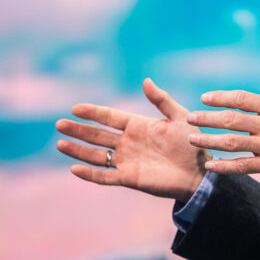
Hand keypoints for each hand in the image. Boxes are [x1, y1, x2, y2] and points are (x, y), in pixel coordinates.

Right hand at [56, 78, 210, 202]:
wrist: (200, 173)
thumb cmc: (193, 144)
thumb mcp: (179, 117)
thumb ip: (162, 100)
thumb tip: (146, 81)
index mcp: (138, 126)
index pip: (110, 117)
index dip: (93, 113)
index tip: (75, 108)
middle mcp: (129, 143)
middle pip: (97, 135)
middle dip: (79, 130)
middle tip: (59, 124)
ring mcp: (127, 161)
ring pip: (97, 155)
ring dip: (78, 150)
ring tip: (60, 144)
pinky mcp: (129, 179)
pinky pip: (105, 176)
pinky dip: (90, 174)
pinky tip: (74, 169)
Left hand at [186, 71, 259, 182]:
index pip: (243, 98)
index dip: (221, 97)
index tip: (205, 98)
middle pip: (232, 119)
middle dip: (208, 118)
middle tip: (190, 118)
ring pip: (232, 143)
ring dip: (209, 140)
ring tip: (192, 139)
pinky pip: (244, 166)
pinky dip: (225, 167)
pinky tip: (211, 166)